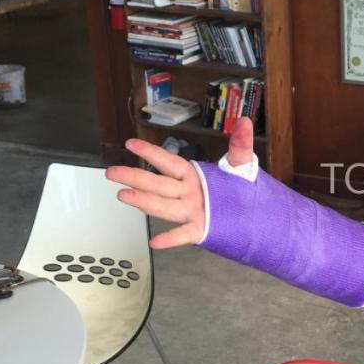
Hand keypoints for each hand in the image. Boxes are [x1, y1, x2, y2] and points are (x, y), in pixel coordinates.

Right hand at [106, 117, 254, 248]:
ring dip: (144, 201)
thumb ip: (240, 144)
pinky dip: (171, 239)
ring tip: (124, 195)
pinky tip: (155, 242)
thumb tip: (246, 122)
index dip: (151, 152)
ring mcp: (191, 211)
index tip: (131, 143)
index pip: (168, 162)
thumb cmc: (238, 187)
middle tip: (112, 172)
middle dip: (135, 177)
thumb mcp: (240, 163)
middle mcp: (187, 193)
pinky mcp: (201, 229)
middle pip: (158, 184)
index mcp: (192, 175)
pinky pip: (184, 235)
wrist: (251, 214)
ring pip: (165, 206)